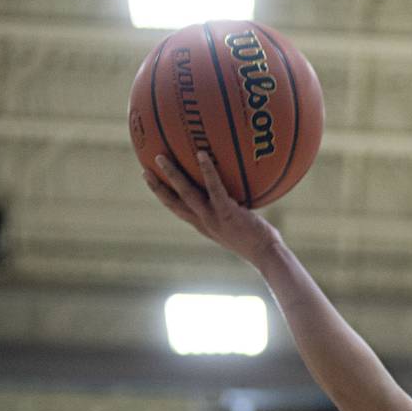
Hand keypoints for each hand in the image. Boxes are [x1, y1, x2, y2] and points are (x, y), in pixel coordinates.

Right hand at [144, 151, 281, 265]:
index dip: (163, 196)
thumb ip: (233, 212)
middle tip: (144, 169)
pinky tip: (202, 154)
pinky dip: (207, 171)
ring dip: (172, 175)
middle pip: (173, 203)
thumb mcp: (240, 226)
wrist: (267, 256)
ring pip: (186, 194)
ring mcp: (214, 218)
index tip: (152, 182)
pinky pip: (214, 188)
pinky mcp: (227, 213)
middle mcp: (204, 223)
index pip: (178, 210)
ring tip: (161, 157)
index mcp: (204, 226)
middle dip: (157, 187)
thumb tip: (238, 194)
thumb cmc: (259, 241)